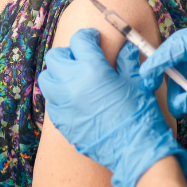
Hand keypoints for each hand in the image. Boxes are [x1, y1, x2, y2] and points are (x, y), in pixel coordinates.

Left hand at [39, 29, 186, 186]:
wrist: (135, 150)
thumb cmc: (140, 113)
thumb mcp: (137, 80)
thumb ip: (126, 59)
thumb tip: (124, 47)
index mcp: (92, 68)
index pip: (79, 40)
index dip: (88, 36)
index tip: (93, 39)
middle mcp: (72, 83)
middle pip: (55, 57)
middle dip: (68, 54)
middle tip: (82, 58)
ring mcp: (63, 104)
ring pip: (47, 79)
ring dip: (58, 74)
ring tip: (74, 79)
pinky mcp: (61, 122)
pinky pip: (52, 102)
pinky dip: (60, 96)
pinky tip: (75, 100)